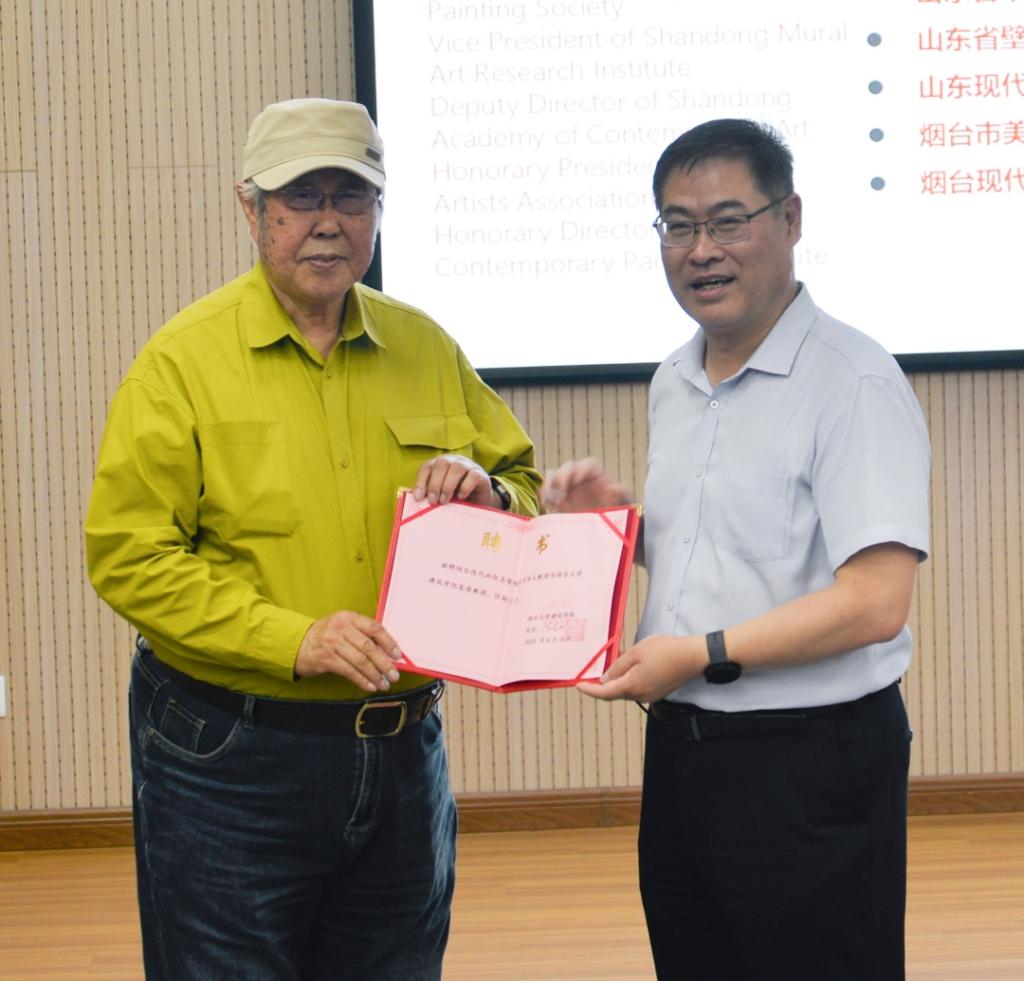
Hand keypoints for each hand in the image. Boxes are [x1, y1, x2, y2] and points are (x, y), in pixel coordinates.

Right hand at [295, 612, 403, 691]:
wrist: (297, 643)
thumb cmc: (326, 636)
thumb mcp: (343, 627)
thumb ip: (362, 635)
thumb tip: (388, 653)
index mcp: (349, 617)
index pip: (374, 628)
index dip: (389, 642)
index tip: (398, 655)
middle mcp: (341, 628)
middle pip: (369, 647)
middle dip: (384, 663)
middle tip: (394, 675)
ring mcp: (332, 643)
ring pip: (360, 661)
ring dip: (375, 675)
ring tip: (384, 684)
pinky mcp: (326, 659)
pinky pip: (349, 671)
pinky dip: (362, 680)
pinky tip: (370, 686)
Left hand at [413, 454, 495, 506]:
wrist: (479, 502)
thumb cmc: (456, 498)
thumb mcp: (440, 495)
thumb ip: (429, 494)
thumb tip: (415, 498)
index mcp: (441, 465)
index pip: (427, 466)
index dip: (421, 481)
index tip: (418, 497)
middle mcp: (454, 461)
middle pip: (442, 464)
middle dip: (435, 484)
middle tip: (433, 501)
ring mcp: (469, 466)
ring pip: (457, 467)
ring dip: (448, 485)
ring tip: (444, 501)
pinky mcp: (481, 475)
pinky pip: (473, 476)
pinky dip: (465, 486)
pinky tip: (460, 497)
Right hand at [543, 457, 633, 512]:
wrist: (610, 531)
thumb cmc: (620, 513)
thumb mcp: (624, 504)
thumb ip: (622, 494)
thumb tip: (614, 486)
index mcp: (598, 476)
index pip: (589, 465)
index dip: (582, 469)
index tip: (578, 479)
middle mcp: (582, 479)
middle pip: (569, 468)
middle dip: (563, 476)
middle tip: (562, 489)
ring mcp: (569, 489)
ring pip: (555, 477)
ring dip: (551, 484)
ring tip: (550, 497)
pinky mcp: (559, 500)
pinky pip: (549, 492)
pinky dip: (545, 495)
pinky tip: (546, 504)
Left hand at [577, 634, 703, 702]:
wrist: (693, 657)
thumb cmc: (665, 651)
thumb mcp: (636, 653)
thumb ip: (618, 667)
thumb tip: (605, 679)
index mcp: (632, 686)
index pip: (604, 693)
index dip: (589, 690)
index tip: (577, 685)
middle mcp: (640, 695)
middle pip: (614, 693)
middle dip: (601, 684)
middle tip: (590, 673)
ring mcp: (650, 695)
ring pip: (626, 690)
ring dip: (616, 680)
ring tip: (611, 662)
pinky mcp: (657, 691)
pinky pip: (637, 687)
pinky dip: (628, 679)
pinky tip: (628, 666)